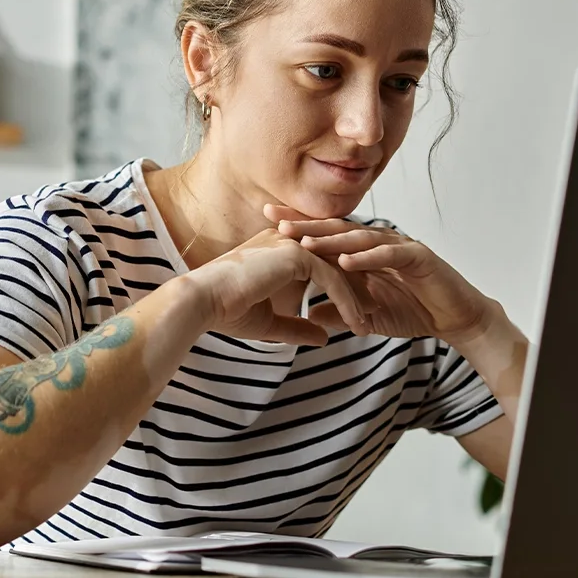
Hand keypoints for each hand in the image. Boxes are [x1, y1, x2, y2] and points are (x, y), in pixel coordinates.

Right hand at [184, 228, 368, 345]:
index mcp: (278, 249)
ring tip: (371, 321)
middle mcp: (287, 240)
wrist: (203, 302)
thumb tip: (325, 338)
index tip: (357, 310)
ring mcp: (293, 243)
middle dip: (357, 288)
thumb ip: (298, 327)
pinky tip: (357, 322)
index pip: (320, 263)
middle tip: (374, 312)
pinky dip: (346, 301)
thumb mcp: (270, 323)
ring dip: (356, 297)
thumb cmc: (226, 311)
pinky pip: (331, 278)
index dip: (341, 286)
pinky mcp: (296, 254)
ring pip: (337, 269)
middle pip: (334, 262)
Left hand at [264, 205, 492, 344]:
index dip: (300, 226)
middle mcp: (380, 241)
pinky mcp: (419, 257)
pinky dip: (367, 257)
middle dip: (307, 224)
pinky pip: (390, 254)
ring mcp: (400, 246)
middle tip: (276, 220)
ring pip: (360, 238)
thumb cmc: (414, 310)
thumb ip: (340, 311)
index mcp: (366, 250)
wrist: (456, 319)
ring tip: (304, 241)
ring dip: (331, 239)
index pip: (327, 233)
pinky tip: (346, 261)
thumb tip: (309, 316)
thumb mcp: (368, 315)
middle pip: (338, 228)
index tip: (268, 220)